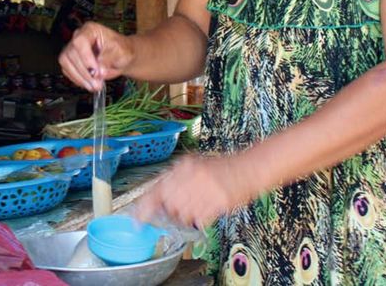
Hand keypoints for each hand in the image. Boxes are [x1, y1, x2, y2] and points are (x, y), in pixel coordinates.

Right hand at [58, 22, 133, 91]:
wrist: (121, 58)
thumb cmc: (122, 50)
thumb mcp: (121, 52)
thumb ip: (109, 59)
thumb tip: (99, 71)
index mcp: (90, 30)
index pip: (80, 41)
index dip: (86, 58)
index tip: (95, 72)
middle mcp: (78, 37)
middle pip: (71, 54)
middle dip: (85, 72)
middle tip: (97, 83)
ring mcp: (73, 49)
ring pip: (66, 63)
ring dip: (80, 78)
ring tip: (94, 86)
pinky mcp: (70, 61)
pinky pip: (67, 71)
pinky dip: (77, 80)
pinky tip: (89, 84)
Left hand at [134, 154, 253, 228]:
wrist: (248, 169)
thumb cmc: (222, 168)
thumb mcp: (195, 165)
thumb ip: (175, 178)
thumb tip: (159, 198)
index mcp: (184, 166)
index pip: (156, 188)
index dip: (144, 207)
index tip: (137, 220)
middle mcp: (191, 176)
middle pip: (169, 205)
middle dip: (173, 210)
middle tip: (185, 205)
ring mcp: (204, 190)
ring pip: (183, 215)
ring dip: (188, 215)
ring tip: (200, 204)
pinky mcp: (216, 203)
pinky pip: (199, 220)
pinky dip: (201, 219)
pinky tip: (208, 209)